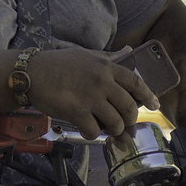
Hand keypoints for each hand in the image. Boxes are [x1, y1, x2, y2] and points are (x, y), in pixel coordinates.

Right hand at [24, 48, 157, 138]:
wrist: (31, 73)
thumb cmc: (58, 64)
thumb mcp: (86, 55)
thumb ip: (109, 57)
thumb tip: (130, 51)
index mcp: (106, 67)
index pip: (136, 82)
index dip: (148, 96)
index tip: (154, 105)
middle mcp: (102, 82)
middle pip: (129, 107)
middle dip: (130, 119)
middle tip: (124, 123)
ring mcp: (90, 98)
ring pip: (115, 122)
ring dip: (113, 129)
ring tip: (107, 129)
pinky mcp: (77, 112)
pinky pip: (94, 131)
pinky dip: (93, 134)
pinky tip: (87, 130)